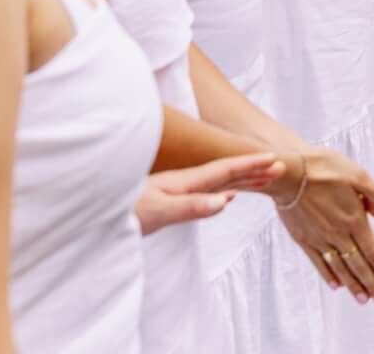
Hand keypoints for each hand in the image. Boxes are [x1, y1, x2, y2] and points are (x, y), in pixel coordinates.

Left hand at [135, 154, 283, 233]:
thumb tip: (226, 200)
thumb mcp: (159, 212)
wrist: (94, 214)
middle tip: (280, 166)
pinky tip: (225, 195)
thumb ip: (192, 207)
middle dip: (253, 168)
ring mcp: (175, 190)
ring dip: (242, 177)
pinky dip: (223, 188)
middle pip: (225, 172)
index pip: (225, 171)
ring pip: (217, 180)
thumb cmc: (124, 212)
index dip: (250, 165)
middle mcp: (183, 182)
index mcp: (185, 182)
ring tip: (262, 176)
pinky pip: (206, 190)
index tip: (275, 160)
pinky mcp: (168, 201)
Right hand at [278, 146, 373, 303]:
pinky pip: (319, 263)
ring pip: (340, 268)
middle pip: (358, 264)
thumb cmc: (324, 168)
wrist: (289, 172)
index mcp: (354, 219)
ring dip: (353, 285)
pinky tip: (336, 285)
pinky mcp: (304, 240)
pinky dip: (329, 275)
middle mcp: (339, 234)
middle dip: (372, 283)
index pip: (373, 250)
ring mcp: (320, 239)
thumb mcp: (356, 174)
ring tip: (363, 300)